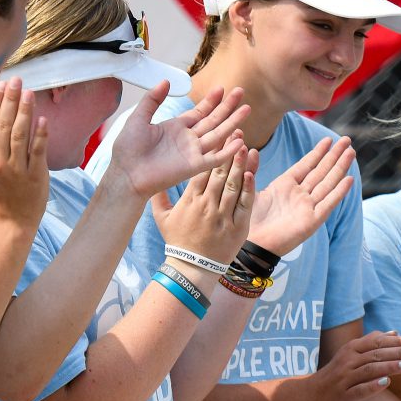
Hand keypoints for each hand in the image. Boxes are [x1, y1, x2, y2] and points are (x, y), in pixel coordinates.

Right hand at [0, 78, 49, 231]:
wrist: (12, 217)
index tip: (3, 84)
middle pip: (3, 126)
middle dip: (11, 102)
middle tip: (17, 81)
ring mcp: (17, 170)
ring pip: (19, 136)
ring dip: (25, 113)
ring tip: (30, 93)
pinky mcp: (35, 176)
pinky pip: (37, 152)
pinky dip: (40, 135)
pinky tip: (43, 119)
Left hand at [106, 83, 248, 198]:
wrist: (126, 173)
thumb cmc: (128, 149)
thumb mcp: (139, 118)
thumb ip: (152, 100)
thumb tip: (166, 81)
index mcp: (176, 128)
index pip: (199, 112)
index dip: (211, 101)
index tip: (221, 89)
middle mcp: (187, 140)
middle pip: (213, 121)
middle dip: (227, 107)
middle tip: (240, 92)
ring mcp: (192, 153)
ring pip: (218, 135)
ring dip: (232, 123)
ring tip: (246, 109)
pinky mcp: (194, 166)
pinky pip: (215, 158)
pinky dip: (228, 150)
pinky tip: (240, 139)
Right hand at [152, 146, 256, 263]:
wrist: (192, 268)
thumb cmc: (177, 242)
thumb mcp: (162, 219)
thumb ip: (158, 197)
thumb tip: (149, 180)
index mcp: (190, 200)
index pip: (201, 170)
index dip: (211, 151)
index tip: (219, 136)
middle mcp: (206, 205)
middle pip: (218, 173)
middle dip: (228, 150)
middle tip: (236, 131)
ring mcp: (222, 216)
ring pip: (232, 185)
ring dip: (239, 164)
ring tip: (244, 146)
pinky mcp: (236, 227)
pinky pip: (243, 205)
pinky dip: (248, 188)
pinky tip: (251, 173)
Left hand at [248, 137, 355, 255]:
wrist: (250, 244)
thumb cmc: (248, 220)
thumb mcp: (250, 190)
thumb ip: (252, 170)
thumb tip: (252, 149)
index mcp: (285, 186)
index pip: (306, 165)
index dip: (318, 152)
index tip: (328, 139)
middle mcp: (299, 195)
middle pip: (321, 171)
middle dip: (334, 156)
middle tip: (347, 140)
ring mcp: (307, 208)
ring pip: (328, 183)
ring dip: (340, 168)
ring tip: (351, 152)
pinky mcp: (312, 221)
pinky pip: (328, 204)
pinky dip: (339, 192)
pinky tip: (349, 179)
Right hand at [311, 331, 400, 400]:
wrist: (313, 397)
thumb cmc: (339, 375)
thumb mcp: (352, 355)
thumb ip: (373, 343)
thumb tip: (395, 332)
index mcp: (352, 349)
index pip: (377, 342)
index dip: (396, 341)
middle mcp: (348, 361)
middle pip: (376, 354)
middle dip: (399, 351)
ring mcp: (346, 378)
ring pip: (370, 370)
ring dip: (390, 366)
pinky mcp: (344, 396)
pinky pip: (360, 390)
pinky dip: (373, 385)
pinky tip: (386, 382)